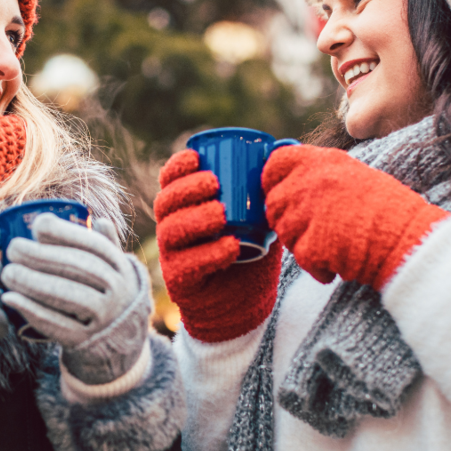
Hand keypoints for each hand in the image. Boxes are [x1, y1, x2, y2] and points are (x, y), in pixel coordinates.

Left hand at [0, 214, 150, 384]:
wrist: (121, 345)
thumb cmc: (108, 297)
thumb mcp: (115, 272)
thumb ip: (106, 246)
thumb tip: (98, 219)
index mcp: (122, 268)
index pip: (94, 246)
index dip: (66, 233)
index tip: (37, 225)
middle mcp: (119, 292)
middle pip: (79, 269)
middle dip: (42, 256)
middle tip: (12, 249)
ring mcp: (105, 319)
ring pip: (68, 296)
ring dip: (33, 282)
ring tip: (7, 273)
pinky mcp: (86, 342)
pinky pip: (57, 325)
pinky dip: (31, 311)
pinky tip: (10, 299)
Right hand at [155, 149, 280, 342]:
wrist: (245, 302)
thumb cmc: (250, 251)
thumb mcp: (259, 217)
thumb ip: (265, 189)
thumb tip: (285, 148)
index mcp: (184, 207)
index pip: (169, 181)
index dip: (177, 167)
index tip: (197, 157)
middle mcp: (172, 228)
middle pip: (165, 203)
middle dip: (186, 189)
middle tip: (214, 183)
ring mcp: (173, 256)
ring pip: (172, 231)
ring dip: (196, 219)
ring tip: (222, 214)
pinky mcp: (181, 282)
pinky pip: (188, 265)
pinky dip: (210, 254)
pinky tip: (231, 246)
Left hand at [262, 144, 448, 289]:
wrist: (409, 239)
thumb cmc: (389, 209)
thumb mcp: (353, 175)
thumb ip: (320, 175)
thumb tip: (292, 184)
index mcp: (321, 161)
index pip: (275, 163)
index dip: (272, 181)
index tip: (280, 192)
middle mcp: (310, 182)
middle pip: (274, 203)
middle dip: (287, 220)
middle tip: (313, 231)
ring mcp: (307, 213)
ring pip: (284, 233)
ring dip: (302, 244)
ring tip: (333, 246)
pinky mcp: (311, 244)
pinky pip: (301, 258)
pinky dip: (318, 267)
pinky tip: (339, 263)